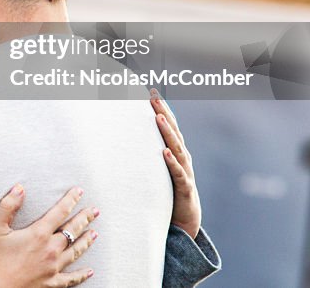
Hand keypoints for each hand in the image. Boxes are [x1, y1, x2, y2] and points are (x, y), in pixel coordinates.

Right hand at [0, 185, 97, 287]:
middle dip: (85, 218)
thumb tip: (20, 187)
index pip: (60, 212)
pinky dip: (81, 275)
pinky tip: (89, 271)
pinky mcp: (51, 283)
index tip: (79, 191)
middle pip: (72, 230)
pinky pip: (71, 278)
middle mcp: (50, 250)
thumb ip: (8, 206)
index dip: (71, 200)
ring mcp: (53, 268)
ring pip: (75, 252)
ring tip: (95, 233)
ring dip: (86, 241)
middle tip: (95, 210)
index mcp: (38, 234)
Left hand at [151, 91, 201, 238]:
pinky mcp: (184, 188)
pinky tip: (165, 153)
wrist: (186, 218)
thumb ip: (146, 153)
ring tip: (158, 117)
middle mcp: (181, 157)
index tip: (150, 91)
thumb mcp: (156, 169)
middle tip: (153, 96)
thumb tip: (123, 137)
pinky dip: (172, 162)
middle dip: (163, 112)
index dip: (161, 108)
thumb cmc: (168, 190)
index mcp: (174, 151)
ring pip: (176, 148)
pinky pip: (178, 173)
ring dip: (167, 132)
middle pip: (172, 131)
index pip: (168, 125)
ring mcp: (184, 171)